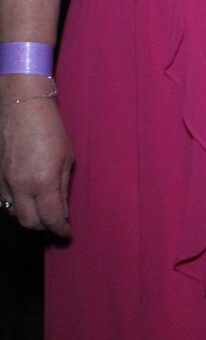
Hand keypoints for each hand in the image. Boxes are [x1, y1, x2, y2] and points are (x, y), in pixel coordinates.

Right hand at [0, 98, 73, 236]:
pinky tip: (27, 198)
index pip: (51, 219)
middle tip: (55, 223)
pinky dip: (16, 204)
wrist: (21, 106)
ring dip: (28, 216)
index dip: (60, 230)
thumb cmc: (49, 128)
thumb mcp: (66, 158)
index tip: (66, 232)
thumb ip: (62, 187)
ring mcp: (4, 181)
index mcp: (43, 182)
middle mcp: (21, 186)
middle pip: (29, 222)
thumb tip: (62, 209)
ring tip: (41, 211)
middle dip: (43, 226)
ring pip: (13, 213)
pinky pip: (4, 199)